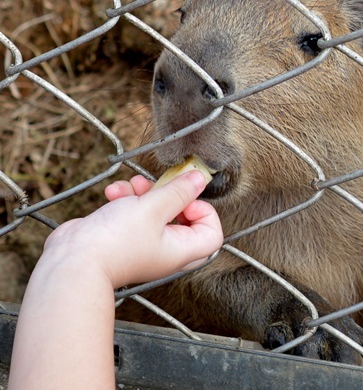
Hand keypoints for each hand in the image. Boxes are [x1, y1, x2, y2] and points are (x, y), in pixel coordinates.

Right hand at [42, 170, 223, 288]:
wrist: (72, 262)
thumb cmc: (115, 241)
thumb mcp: (153, 208)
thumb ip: (179, 191)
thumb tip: (201, 179)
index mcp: (182, 251)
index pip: (212, 232)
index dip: (204, 210)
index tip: (187, 196)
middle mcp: (166, 251)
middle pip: (183, 218)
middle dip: (169, 195)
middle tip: (160, 186)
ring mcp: (144, 245)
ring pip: (155, 211)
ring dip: (143, 193)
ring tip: (129, 187)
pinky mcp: (123, 237)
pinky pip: (133, 214)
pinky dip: (125, 200)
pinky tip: (112, 194)